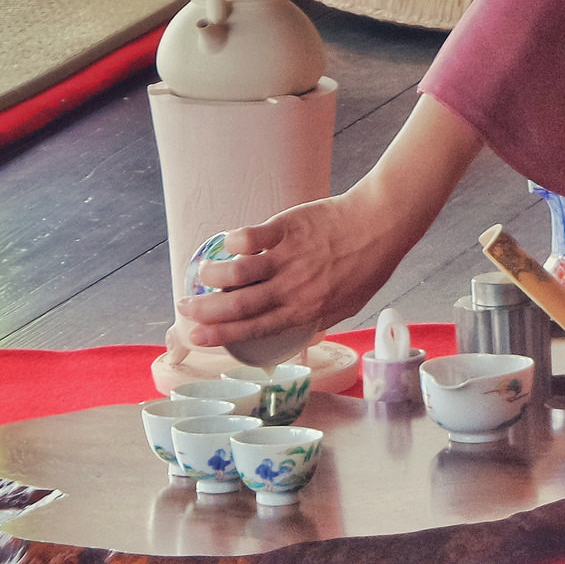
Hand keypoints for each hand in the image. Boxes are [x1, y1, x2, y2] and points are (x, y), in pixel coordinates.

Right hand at [176, 186, 413, 349]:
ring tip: (200, 274)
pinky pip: (251, 237)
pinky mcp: (287, 229)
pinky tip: (226, 243)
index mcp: (304, 311)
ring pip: (238, 273)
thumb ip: (316, 318)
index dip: (222, 336)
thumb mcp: (344, 306)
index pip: (255, 329)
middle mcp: (292, 289)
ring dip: (212, 275)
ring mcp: (288, 258)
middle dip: (204, 311)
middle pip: (238, 305)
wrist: (381, 225)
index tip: (197, 337)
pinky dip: (234, 241)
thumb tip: (299, 333)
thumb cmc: (365, 268)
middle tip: (183, 308)